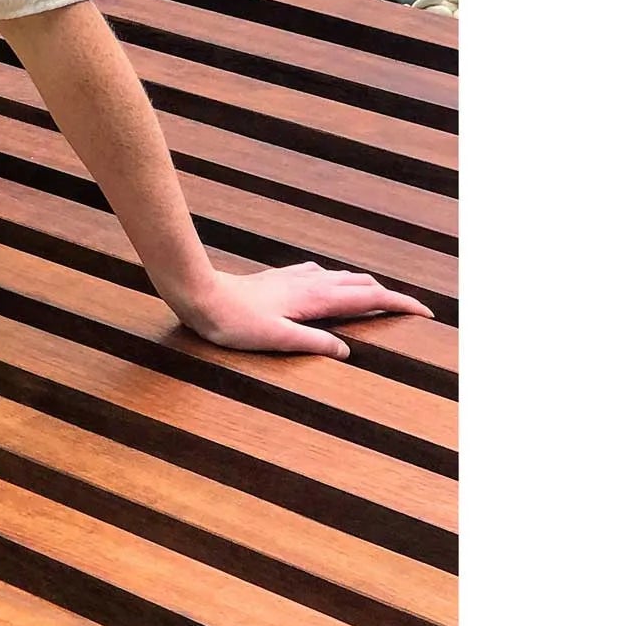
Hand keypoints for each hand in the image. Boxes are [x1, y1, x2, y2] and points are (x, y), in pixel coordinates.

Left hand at [168, 262, 433, 358]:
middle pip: (362, 284)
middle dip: (389, 295)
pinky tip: (329, 285)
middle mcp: (310, 282)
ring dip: (366, 287)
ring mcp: (295, 277)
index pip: (369, 298)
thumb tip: (346, 350)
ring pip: (343, 277)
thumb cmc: (234, 321)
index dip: (400, 304)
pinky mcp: (281, 278)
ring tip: (379, 299)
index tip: (426, 312)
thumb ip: (313, 343)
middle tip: (410, 311)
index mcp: (316, 299)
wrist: (201, 294)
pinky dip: (339, 281)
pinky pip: (321, 275)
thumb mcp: (277, 339)